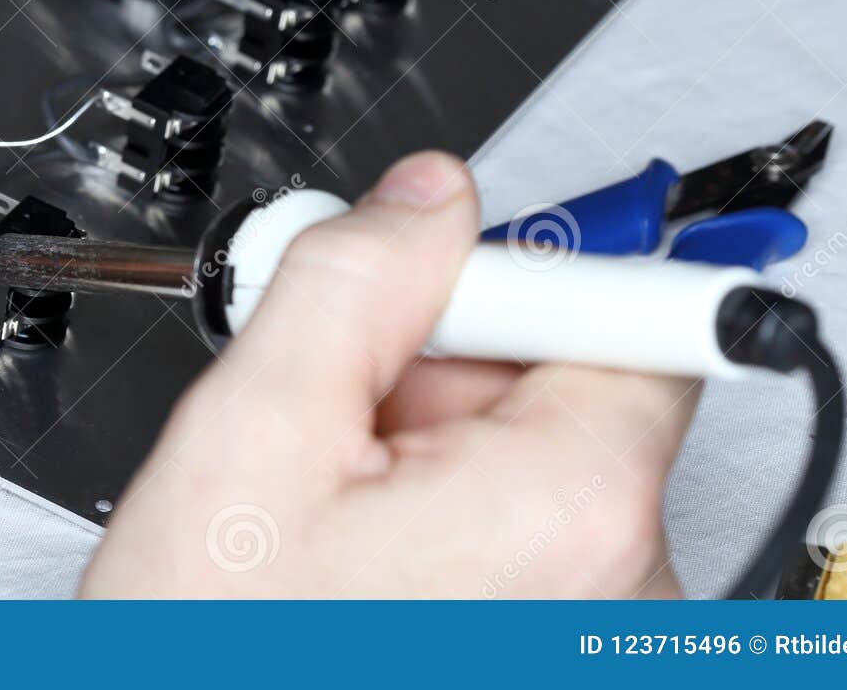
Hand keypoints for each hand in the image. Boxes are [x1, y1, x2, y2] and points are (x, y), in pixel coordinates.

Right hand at [81, 151, 694, 598]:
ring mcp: (597, 630)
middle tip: (343, 406)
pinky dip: (450, 507)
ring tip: (340, 490)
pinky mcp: (564, 644)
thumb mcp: (253, 430)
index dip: (513, 279)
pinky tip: (370, 540)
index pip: (632, 317)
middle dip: (452, 365)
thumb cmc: (214, 650)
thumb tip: (426, 203)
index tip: (436, 285)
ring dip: (437, 440)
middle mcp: (623, 589)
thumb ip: (355, 281)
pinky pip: (533, 529)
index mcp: (569, 511)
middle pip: (574, 386)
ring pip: (541, 458)